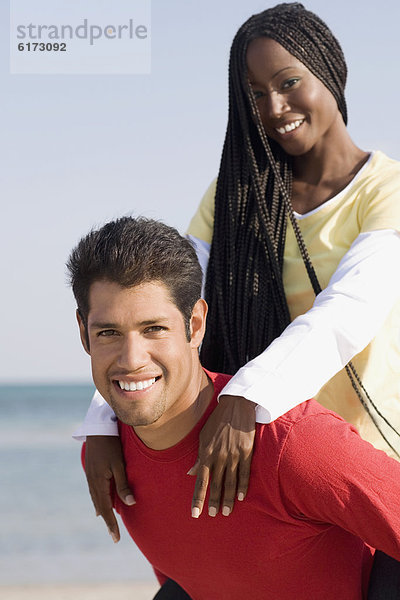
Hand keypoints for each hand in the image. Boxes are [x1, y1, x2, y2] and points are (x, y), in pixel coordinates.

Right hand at [84, 435, 134, 542]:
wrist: (98, 428)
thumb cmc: (111, 445)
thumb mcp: (119, 465)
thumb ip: (123, 484)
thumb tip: (131, 503)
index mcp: (98, 483)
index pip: (106, 509)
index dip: (111, 524)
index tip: (116, 538)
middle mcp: (92, 482)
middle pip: (100, 507)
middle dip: (108, 521)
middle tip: (114, 535)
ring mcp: (90, 477)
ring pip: (96, 499)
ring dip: (103, 512)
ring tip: (108, 523)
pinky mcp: (91, 471)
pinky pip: (94, 492)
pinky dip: (98, 502)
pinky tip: (100, 506)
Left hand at [188, 395, 255, 517]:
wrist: (236, 405)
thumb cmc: (217, 421)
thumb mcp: (203, 436)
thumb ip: (199, 456)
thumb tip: (190, 473)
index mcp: (206, 452)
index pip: (200, 481)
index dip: (197, 498)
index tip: (195, 513)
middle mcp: (219, 456)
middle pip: (215, 484)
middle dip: (213, 501)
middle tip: (212, 515)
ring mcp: (233, 455)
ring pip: (230, 482)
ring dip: (227, 498)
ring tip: (226, 511)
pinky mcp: (246, 452)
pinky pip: (244, 473)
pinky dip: (242, 486)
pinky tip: (240, 497)